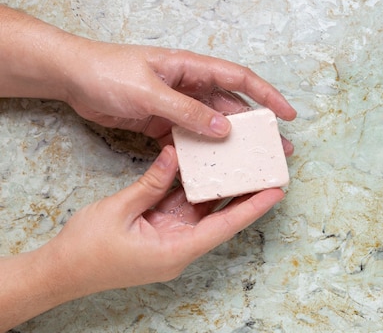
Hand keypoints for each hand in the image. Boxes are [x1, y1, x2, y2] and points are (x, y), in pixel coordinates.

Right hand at [47, 146, 282, 292]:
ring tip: (243, 166)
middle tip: (267, 172)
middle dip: (244, 195)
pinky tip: (204, 169)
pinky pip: (182, 208)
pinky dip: (192, 190)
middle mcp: (180, 247)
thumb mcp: (120, 210)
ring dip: (220, 190)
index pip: (224, 226)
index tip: (276, 192)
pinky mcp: (160, 232)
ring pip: (202, 211)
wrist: (60, 271)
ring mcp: (170, 240)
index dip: (252, 208)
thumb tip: (175, 157)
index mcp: (176, 250)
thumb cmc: (86, 250)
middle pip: (220, 218)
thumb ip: (151, 183)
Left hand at [63, 40, 296, 143]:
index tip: (286, 115)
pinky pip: (189, 139)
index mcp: (191, 68)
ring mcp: (177, 105)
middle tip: (277, 148)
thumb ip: (186, 111)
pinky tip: (213, 168)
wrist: (72, 79)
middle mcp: (189, 86)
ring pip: (213, 126)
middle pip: (232, 107)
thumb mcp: (149, 91)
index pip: (239, 79)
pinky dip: (202, 153)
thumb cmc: (107, 72)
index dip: (266, 96)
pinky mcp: (163, 123)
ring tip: (251, 163)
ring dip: (232, 144)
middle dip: (256, 127)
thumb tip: (223, 129)